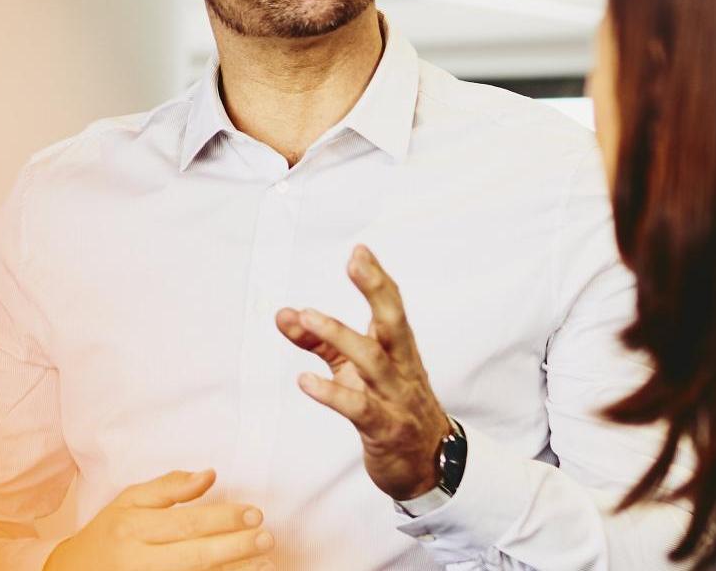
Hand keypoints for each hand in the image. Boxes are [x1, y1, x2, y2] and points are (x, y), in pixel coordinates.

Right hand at [43, 468, 275, 570]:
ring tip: (264, 563)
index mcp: (132, 528)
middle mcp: (138, 559)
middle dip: (234, 547)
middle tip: (266, 537)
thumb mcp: (129, 501)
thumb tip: (209, 475)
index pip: (184, 523)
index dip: (222, 519)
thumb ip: (168, 487)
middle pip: (193, 556)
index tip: (254, 513)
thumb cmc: (109, 533)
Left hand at [275, 245, 455, 500]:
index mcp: (399, 351)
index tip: (359, 249)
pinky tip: (305, 380)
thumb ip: (321, 342)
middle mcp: (401, 369)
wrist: (430, 466)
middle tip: (355, 262)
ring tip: (307, 316)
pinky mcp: (384, 429)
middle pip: (393, 323)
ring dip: (341, 336)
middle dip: (376, 290)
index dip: (377, 278)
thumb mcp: (355, 371)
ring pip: (374, 361)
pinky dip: (332, 393)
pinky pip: (360, 408)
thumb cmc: (391, 408)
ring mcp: (395, 398)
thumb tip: (285, 314)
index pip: (392, 307)